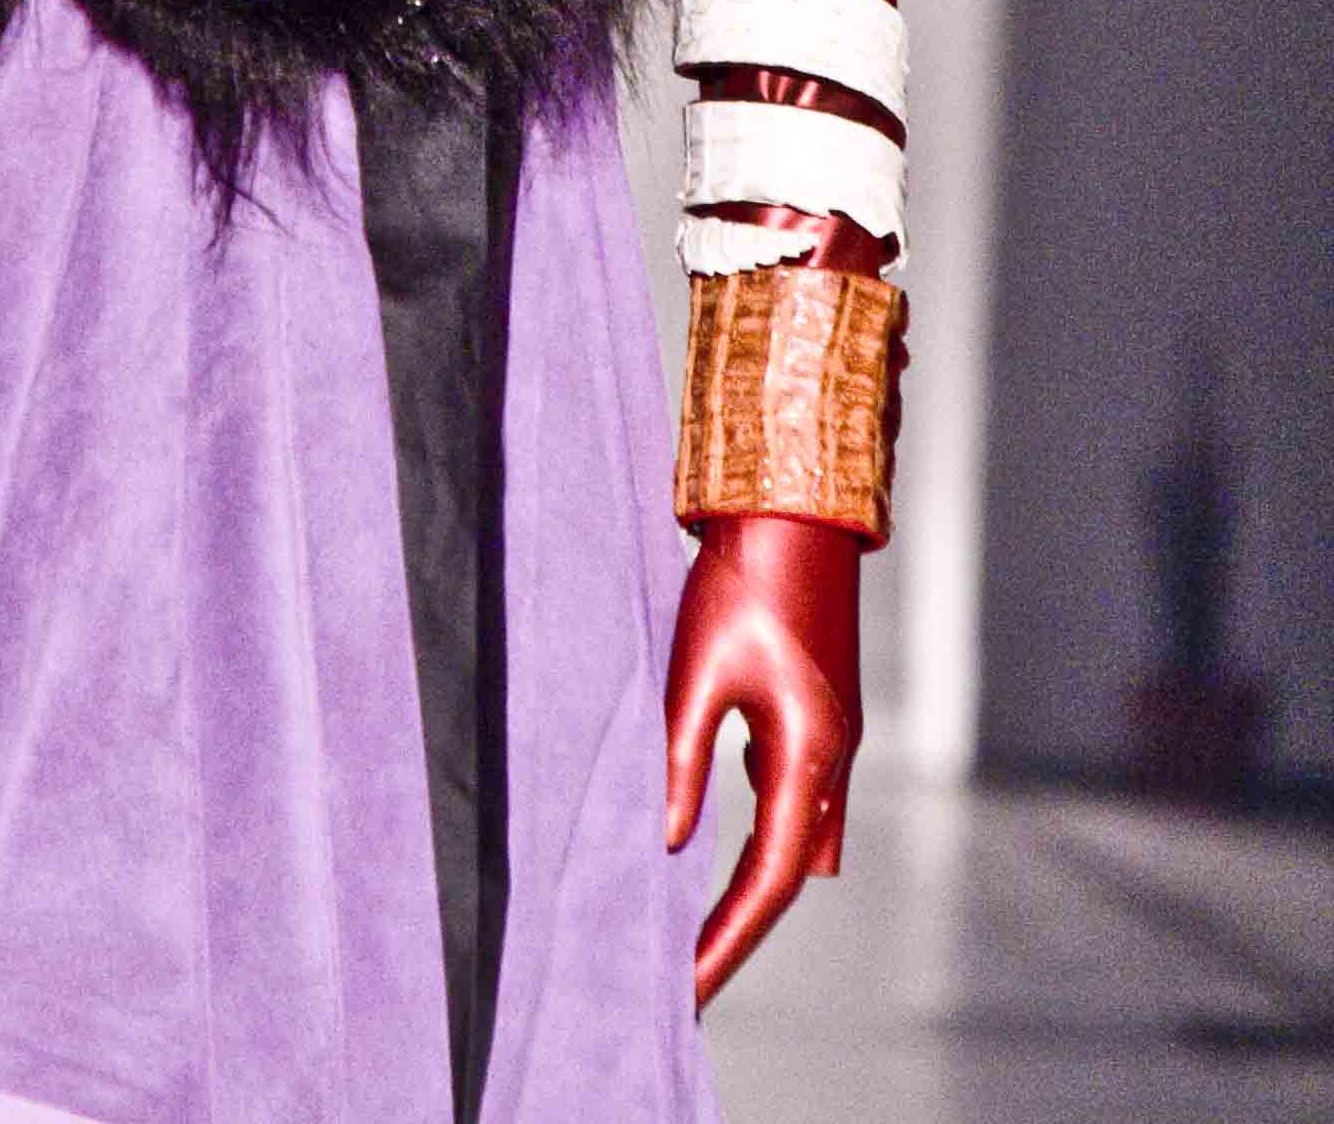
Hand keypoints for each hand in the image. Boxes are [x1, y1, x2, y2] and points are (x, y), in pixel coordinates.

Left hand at [664, 510, 862, 1004]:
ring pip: (789, 838)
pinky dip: (749, 833)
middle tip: (681, 978)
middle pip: (784, 874)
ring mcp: (828, 737)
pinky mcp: (813, 713)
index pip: (767, 881)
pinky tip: (702, 834)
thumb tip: (666, 842)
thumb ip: (681, 759)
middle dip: (734, 928)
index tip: (686, 991)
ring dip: (742, 883)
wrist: (795, 506)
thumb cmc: (745, 579)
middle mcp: (830, 759)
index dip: (726, 942)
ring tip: (683, 924)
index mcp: (808, 754)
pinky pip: (784, 797)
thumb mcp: (697, 671)